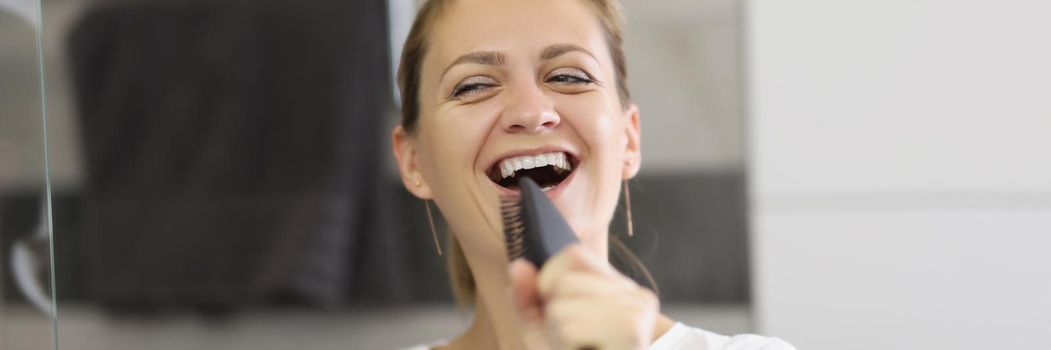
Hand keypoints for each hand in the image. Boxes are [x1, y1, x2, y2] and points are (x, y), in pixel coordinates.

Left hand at [509, 245, 658, 349]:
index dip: (550, 282)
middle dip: (553, 317)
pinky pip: (568, 330)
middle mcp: (635, 295)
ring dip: (558, 338)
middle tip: (576, 341)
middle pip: (563, 283)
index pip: (574, 254)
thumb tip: (518, 266)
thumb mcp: (545, 330)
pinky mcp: (630, 331)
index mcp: (619, 288)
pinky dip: (564, 348)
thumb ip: (528, 299)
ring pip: (559, 310)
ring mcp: (637, 312)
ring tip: (582, 349)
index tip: (561, 312)